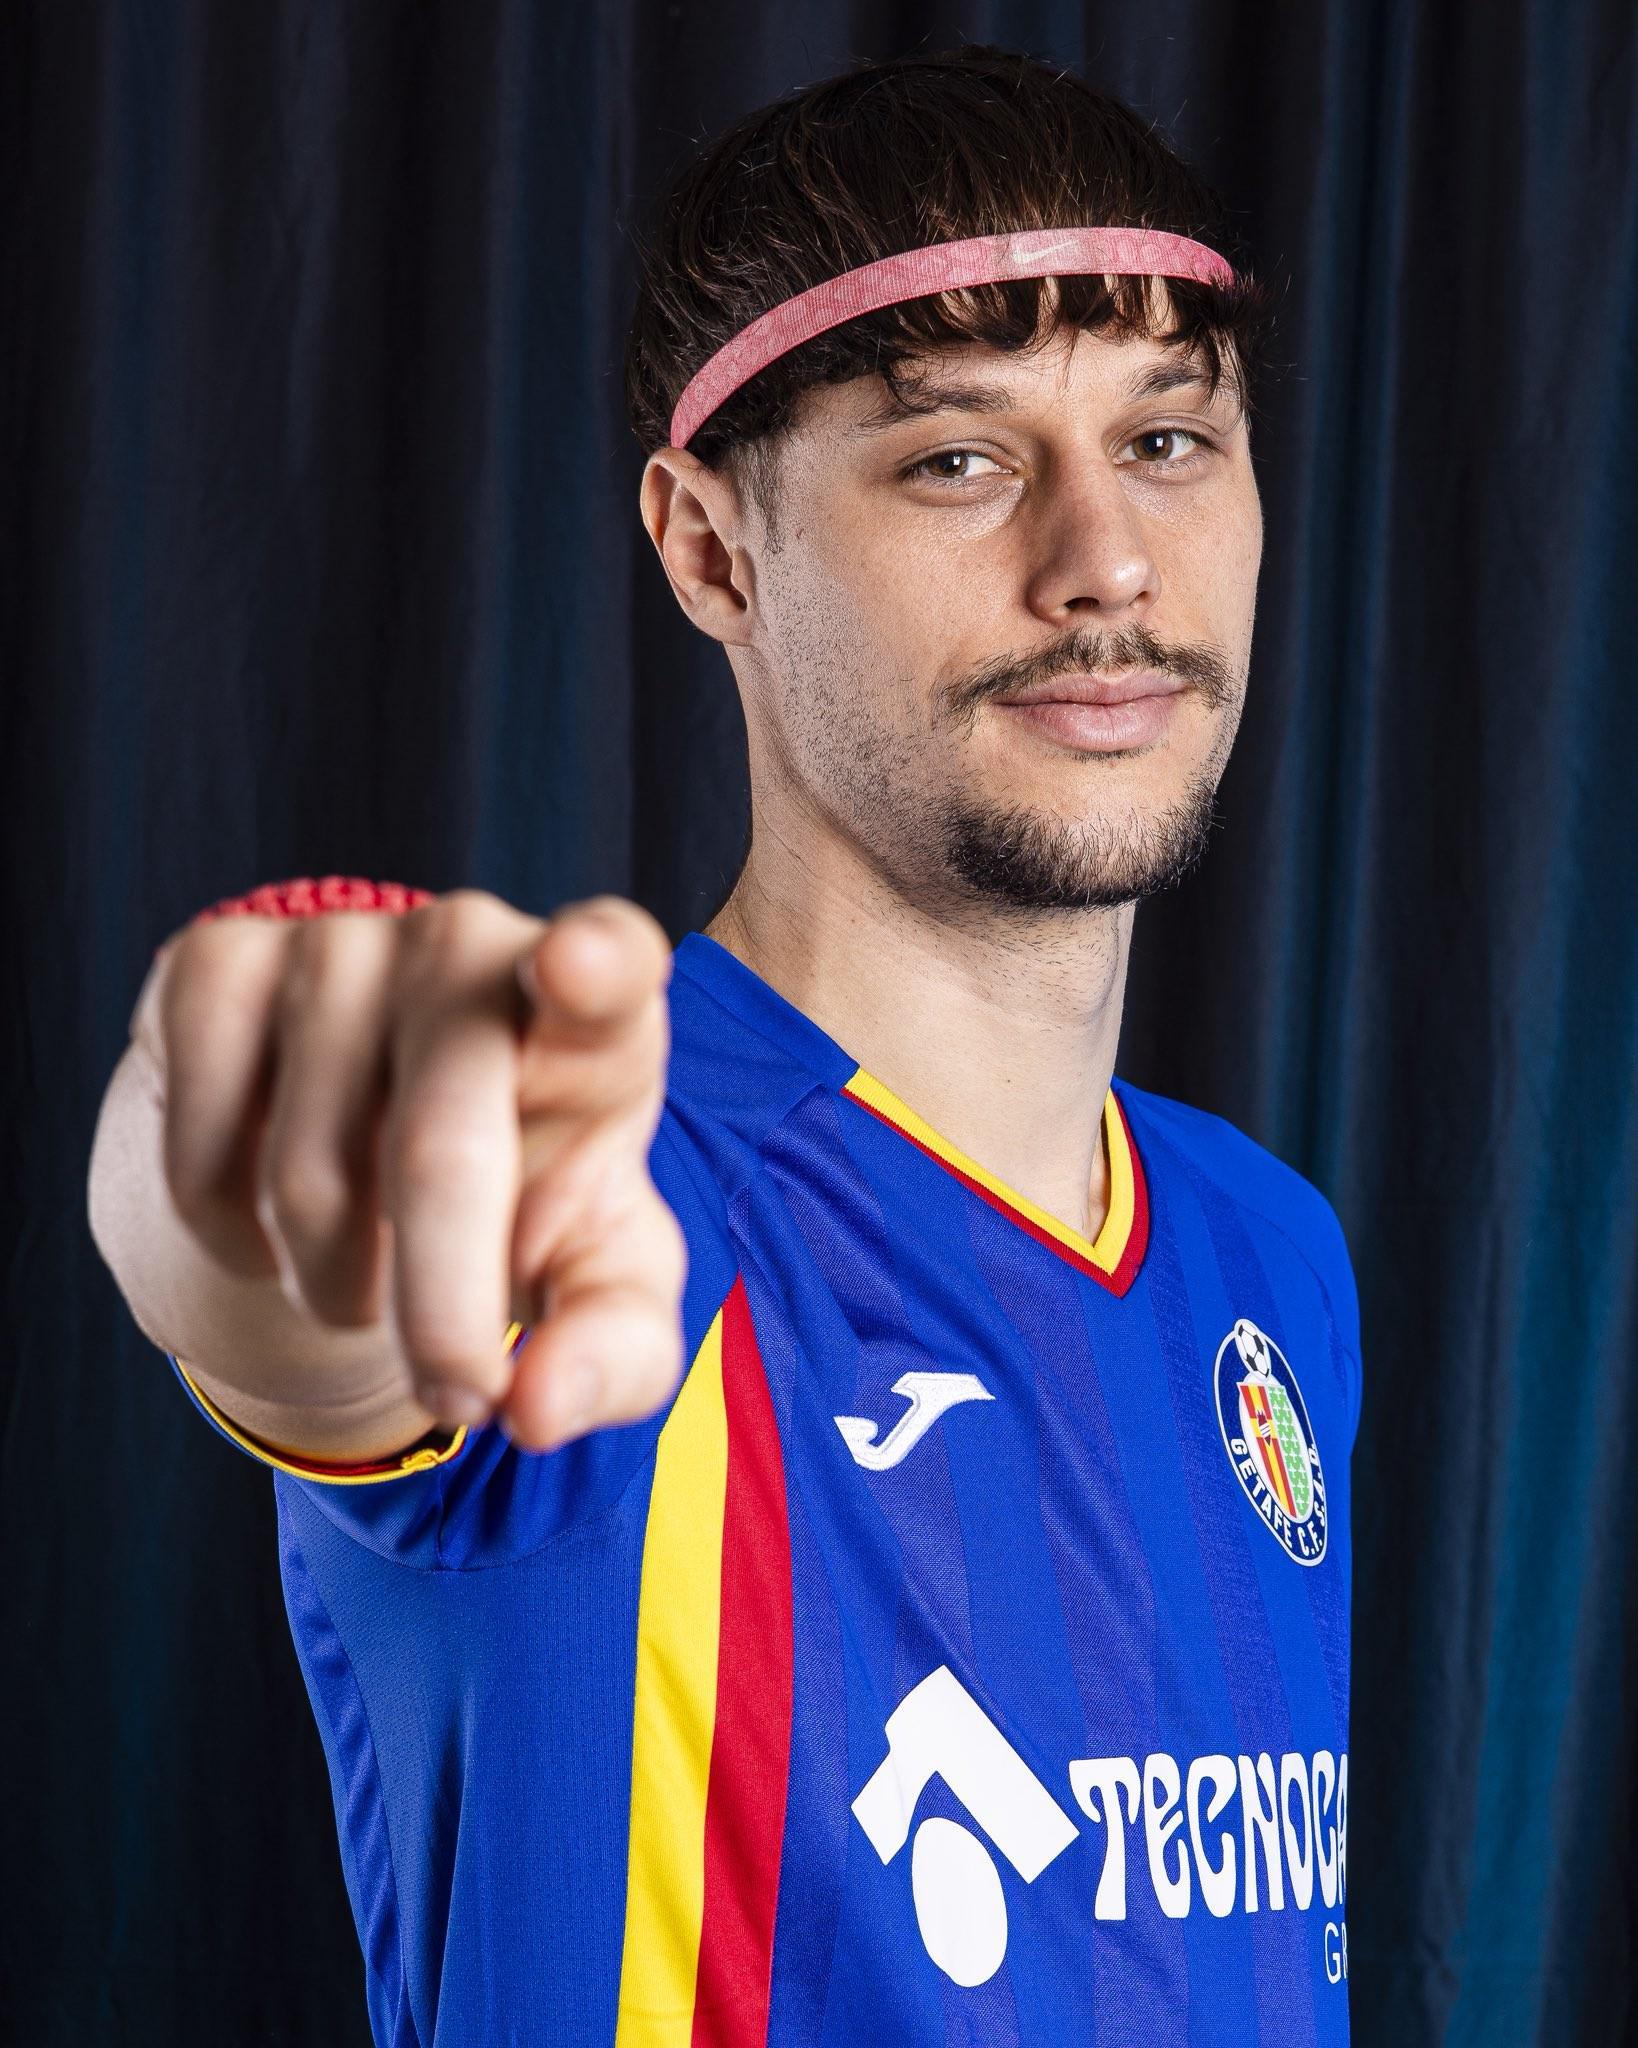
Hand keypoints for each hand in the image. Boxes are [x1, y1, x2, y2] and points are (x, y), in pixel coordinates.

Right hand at [129, 888, 684, 1449]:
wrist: (396, 1137)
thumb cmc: (530, 1201)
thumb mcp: (600, 1280)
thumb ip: (612, 1353)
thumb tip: (536, 1411)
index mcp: (599, 1015)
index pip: (610, 960)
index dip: (594, 963)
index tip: (581, 965)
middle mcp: (471, 947)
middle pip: (438, 1150)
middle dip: (439, 1311)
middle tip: (456, 1394)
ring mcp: (338, 942)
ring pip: (304, 1181)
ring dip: (333, 1286)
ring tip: (372, 1265)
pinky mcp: (218, 961)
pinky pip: (197, 1160)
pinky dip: (232, 1242)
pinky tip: (280, 1215)